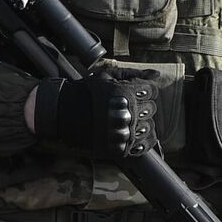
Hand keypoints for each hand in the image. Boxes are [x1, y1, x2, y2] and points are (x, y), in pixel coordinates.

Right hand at [33, 68, 159, 157]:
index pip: (152, 91)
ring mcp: (124, 133)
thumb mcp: (107, 76)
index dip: (144, 90)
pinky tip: (133, 135)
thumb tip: (156, 74)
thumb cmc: (87, 92)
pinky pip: (144, 145)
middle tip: (127, 107)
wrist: (65, 114)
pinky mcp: (120, 148)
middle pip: (151, 109)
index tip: (134, 93)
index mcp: (126, 94)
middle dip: (141, 106)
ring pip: (149, 127)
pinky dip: (142, 141)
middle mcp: (128, 114)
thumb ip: (134, 73)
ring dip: (141, 123)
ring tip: (127, 121)